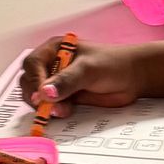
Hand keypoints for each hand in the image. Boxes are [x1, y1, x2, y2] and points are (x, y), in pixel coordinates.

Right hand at [18, 36, 146, 116]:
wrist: (134, 78)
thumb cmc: (113, 64)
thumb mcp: (88, 69)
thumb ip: (66, 81)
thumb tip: (44, 94)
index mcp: (54, 50)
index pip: (32, 64)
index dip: (34, 80)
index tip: (42, 96)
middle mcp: (52, 65)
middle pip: (29, 82)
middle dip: (38, 96)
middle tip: (52, 107)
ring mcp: (58, 82)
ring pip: (38, 96)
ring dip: (46, 106)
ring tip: (64, 110)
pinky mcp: (65, 98)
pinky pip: (51, 106)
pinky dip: (53, 112)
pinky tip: (65, 113)